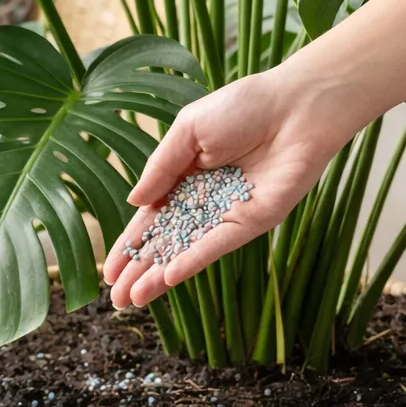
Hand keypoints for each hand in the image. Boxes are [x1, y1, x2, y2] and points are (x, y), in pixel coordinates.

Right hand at [103, 66, 354, 308]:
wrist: (296, 108)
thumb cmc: (243, 107)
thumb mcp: (188, 129)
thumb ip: (160, 167)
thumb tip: (134, 203)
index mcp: (185, 177)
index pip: (151, 218)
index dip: (130, 244)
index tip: (109, 270)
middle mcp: (204, 201)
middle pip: (166, 242)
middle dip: (140, 270)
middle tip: (117, 299)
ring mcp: (227, 215)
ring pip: (187, 250)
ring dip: (160, 275)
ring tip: (133, 299)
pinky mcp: (251, 223)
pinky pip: (217, 245)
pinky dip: (193, 260)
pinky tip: (169, 276)